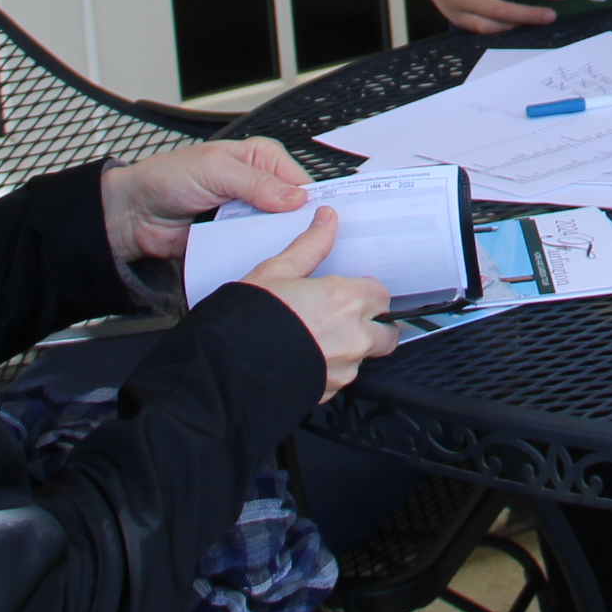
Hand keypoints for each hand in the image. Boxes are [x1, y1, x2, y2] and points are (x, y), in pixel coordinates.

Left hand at [100, 136, 310, 276]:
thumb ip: (255, 183)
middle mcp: (260, 186)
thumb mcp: (214, 170)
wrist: (133, 216)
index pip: (301, 180)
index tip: (325, 220)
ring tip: (289, 256)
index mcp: (261, 159)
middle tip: (310, 243)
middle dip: (300, 225)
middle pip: (296, 210)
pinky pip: (258, 251)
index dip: (314, 200)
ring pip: (280, 233)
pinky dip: (262, 257)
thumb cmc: (165, 179)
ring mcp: (249, 216)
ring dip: (281, 243)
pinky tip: (267, 263)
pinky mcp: (237, 240)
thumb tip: (294, 197)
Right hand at [238, 211, 393, 401]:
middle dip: (372, 324)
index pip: (382, 295)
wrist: (226, 370)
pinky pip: (341, 378)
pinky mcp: (330, 391)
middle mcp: (353, 336)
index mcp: (345, 300)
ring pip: (363, 357)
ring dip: (350, 348)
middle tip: (343, 317)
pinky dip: (330, 368)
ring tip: (315, 338)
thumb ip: (309, 247)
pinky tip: (305, 357)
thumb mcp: (275, 272)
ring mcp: (344, 368)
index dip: (366, 292)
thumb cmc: (247, 321)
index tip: (350, 292)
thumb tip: (326, 221)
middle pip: (386, 332)